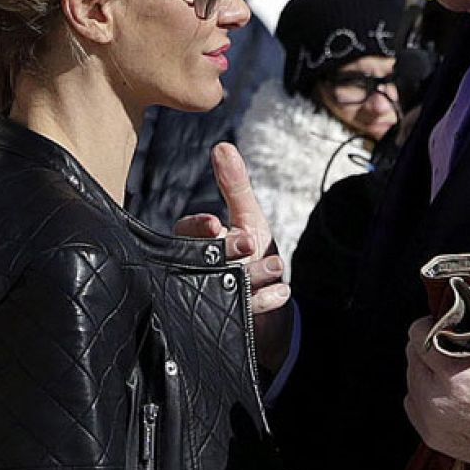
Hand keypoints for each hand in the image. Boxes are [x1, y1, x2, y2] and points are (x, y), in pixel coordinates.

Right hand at [174, 143, 292, 366]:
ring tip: (274, 266)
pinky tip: (281, 291)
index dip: (198, 228)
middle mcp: (203, 272)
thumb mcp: (248, 216)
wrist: (269, 302)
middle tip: (247, 244)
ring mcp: (216, 299)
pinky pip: (244, 315)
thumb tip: (222, 147)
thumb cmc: (252, 253)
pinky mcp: (232, 323)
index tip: (214, 224)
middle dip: (226, 251)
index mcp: (201, 244)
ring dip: (252, 276)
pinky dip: (265, 301)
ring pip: (225, 288)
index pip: (187, 232)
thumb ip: (235, 185)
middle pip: (203, 261)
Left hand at [404, 309, 469, 469]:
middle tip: (451, 349)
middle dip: (429, 348)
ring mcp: (433, 422)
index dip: (430, 324)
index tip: (439, 324)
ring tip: (454, 372)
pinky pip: (414, 403)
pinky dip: (426, 394)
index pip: (418, 336)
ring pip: (412, 379)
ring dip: (427, 371)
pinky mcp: (431, 436)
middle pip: (413, 356)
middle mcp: (439, 401)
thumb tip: (465, 295)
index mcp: (458, 376)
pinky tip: (450, 393)